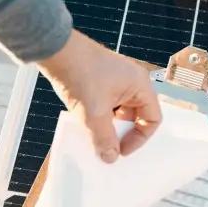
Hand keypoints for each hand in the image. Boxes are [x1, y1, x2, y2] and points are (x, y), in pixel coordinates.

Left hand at [39, 30, 161, 162]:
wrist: (55, 50)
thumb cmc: (81, 73)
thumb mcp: (94, 113)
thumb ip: (104, 138)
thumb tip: (110, 157)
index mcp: (140, 85)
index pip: (152, 119)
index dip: (139, 138)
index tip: (121, 150)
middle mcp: (131, 82)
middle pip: (135, 116)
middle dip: (122, 133)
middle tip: (107, 146)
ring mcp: (115, 80)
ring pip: (118, 112)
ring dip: (107, 126)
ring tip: (93, 135)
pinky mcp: (99, 80)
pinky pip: (106, 104)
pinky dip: (97, 116)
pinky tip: (84, 123)